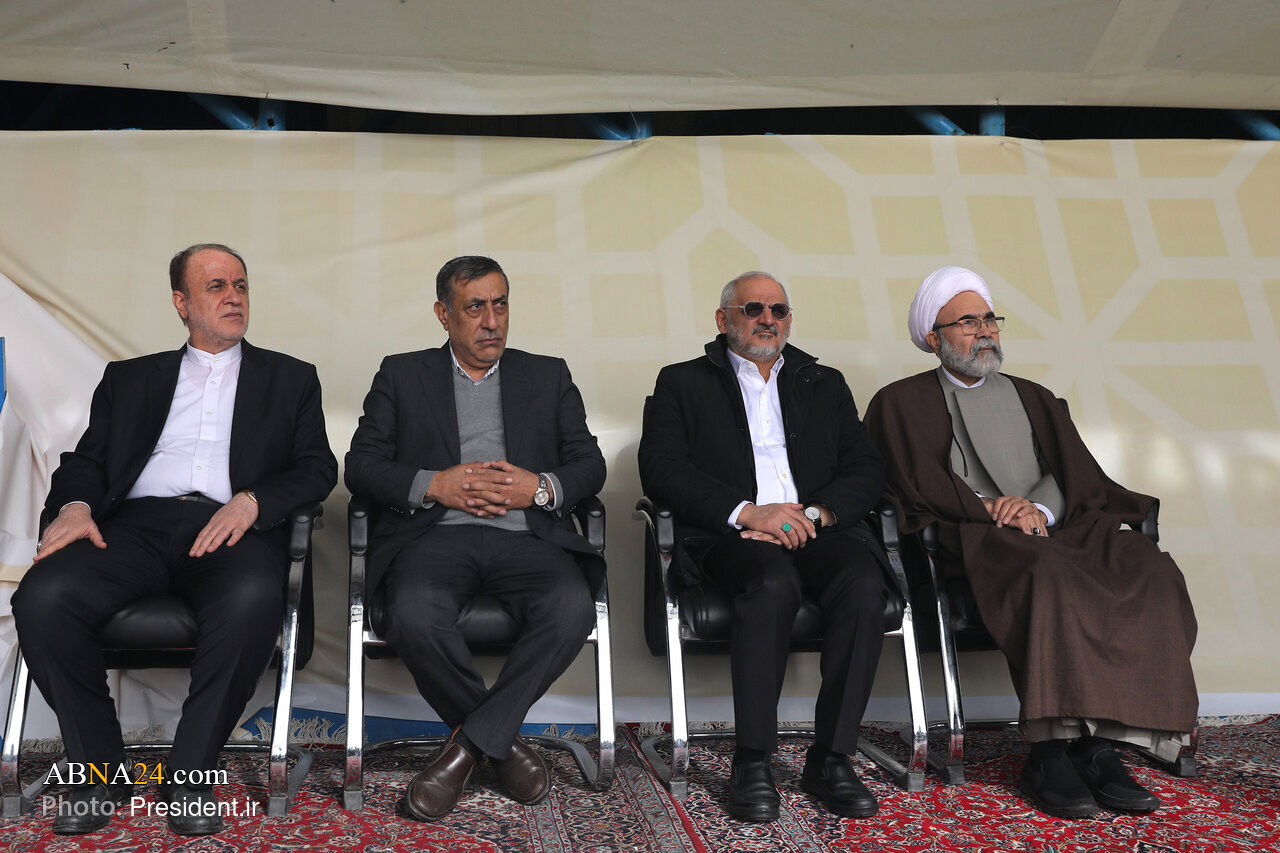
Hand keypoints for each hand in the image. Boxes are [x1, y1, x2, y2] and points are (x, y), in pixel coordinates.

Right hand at [33, 503, 105, 560]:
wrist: (75, 509)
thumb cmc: (83, 520)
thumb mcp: (93, 529)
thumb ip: (97, 538)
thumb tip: (103, 546)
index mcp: (69, 533)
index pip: (57, 544)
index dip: (47, 552)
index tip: (39, 558)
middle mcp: (59, 531)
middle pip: (48, 545)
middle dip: (41, 555)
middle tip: (35, 565)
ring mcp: (53, 530)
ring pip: (44, 542)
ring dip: (40, 552)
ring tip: (36, 562)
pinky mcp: (49, 529)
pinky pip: (43, 539)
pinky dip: (41, 546)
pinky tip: (40, 553)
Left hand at [190, 492, 259, 555]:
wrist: (246, 499)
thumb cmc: (233, 509)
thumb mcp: (220, 516)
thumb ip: (214, 528)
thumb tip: (207, 541)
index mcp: (215, 521)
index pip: (203, 534)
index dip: (197, 544)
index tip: (192, 553)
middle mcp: (221, 522)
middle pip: (210, 534)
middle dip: (202, 545)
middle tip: (197, 554)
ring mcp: (232, 523)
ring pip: (222, 533)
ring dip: (215, 542)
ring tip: (209, 550)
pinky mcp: (242, 524)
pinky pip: (238, 532)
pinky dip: (233, 538)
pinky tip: (229, 544)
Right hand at [425, 461, 540, 516]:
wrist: (436, 485)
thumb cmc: (450, 475)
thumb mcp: (463, 467)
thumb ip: (476, 465)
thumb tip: (488, 464)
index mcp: (472, 477)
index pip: (489, 477)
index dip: (501, 478)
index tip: (511, 479)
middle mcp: (471, 488)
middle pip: (488, 491)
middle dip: (501, 494)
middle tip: (512, 497)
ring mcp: (467, 498)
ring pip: (483, 503)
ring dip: (494, 507)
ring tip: (504, 510)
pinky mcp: (463, 505)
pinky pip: (475, 511)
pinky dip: (483, 514)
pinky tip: (492, 516)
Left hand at [464, 460, 540, 513]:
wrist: (539, 490)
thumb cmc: (527, 478)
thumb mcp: (516, 468)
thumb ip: (503, 465)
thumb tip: (491, 463)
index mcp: (505, 478)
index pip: (488, 474)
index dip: (477, 473)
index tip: (467, 471)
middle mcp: (504, 488)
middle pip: (486, 487)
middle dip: (474, 486)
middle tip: (463, 486)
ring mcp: (506, 498)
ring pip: (490, 499)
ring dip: (478, 501)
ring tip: (467, 501)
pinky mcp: (508, 506)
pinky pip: (496, 509)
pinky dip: (487, 511)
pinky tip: (479, 513)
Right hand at [737, 502, 814, 549]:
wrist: (751, 513)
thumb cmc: (764, 511)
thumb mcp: (779, 506)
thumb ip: (791, 506)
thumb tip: (802, 506)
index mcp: (786, 508)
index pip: (802, 518)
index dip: (809, 527)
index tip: (813, 534)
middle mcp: (783, 513)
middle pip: (799, 526)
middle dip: (804, 536)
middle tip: (805, 543)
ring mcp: (777, 519)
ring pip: (792, 532)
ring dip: (796, 541)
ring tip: (796, 546)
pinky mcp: (771, 526)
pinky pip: (782, 536)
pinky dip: (787, 542)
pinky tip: (788, 546)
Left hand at [983, 495, 1047, 536]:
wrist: (1032, 517)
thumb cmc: (1016, 516)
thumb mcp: (1007, 514)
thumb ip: (1000, 515)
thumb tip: (989, 518)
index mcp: (1009, 499)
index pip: (1000, 500)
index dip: (996, 508)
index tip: (993, 518)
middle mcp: (1016, 498)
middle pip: (1007, 503)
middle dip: (1002, 514)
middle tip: (999, 523)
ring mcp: (1024, 502)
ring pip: (1016, 505)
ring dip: (1010, 514)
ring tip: (1006, 522)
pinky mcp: (1032, 507)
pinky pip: (1027, 508)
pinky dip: (1022, 512)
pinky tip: (1018, 516)